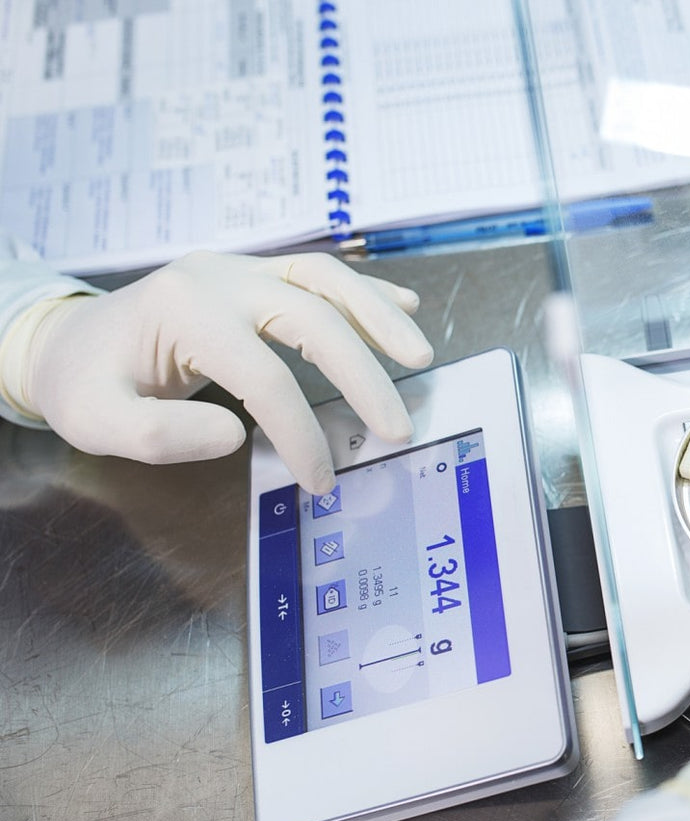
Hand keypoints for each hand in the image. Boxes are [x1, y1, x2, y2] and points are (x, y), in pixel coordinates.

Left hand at [2, 251, 432, 492]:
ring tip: (420, 357)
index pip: (264, 377)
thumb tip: (235, 434)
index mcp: (185, 312)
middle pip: (313, 317)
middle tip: (397, 427)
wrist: (66, 339)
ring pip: (326, 278)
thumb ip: (157, 434)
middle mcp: (220, 279)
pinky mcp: (252, 273)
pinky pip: (318, 272)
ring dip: (379, 317)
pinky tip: (404, 307)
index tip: (321, 478)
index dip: (300, 431)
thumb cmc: (83, 383)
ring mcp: (239, 269)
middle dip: (364, 375)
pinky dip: (366, 291)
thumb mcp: (95, 420)